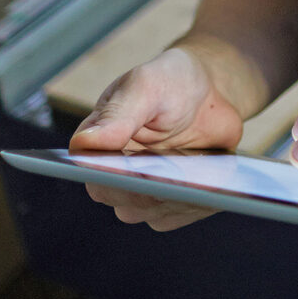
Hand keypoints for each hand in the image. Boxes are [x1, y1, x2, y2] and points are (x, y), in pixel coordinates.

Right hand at [70, 46, 244, 230]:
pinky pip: (181, 214)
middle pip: (126, 204)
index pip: (96, 179)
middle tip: (176, 178)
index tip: (141, 175)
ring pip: (154, 215)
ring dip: (176, 202)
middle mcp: (119, 173)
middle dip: (152, 195)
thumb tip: (85, 142)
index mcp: (99, 146)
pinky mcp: (176, 196)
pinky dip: (196, 205)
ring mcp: (148, 188)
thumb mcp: (144, 86)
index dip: (116, 183)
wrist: (212, 89)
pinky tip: (211, 187)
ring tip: (198, 180)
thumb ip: (117, 114)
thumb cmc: (171, 82)